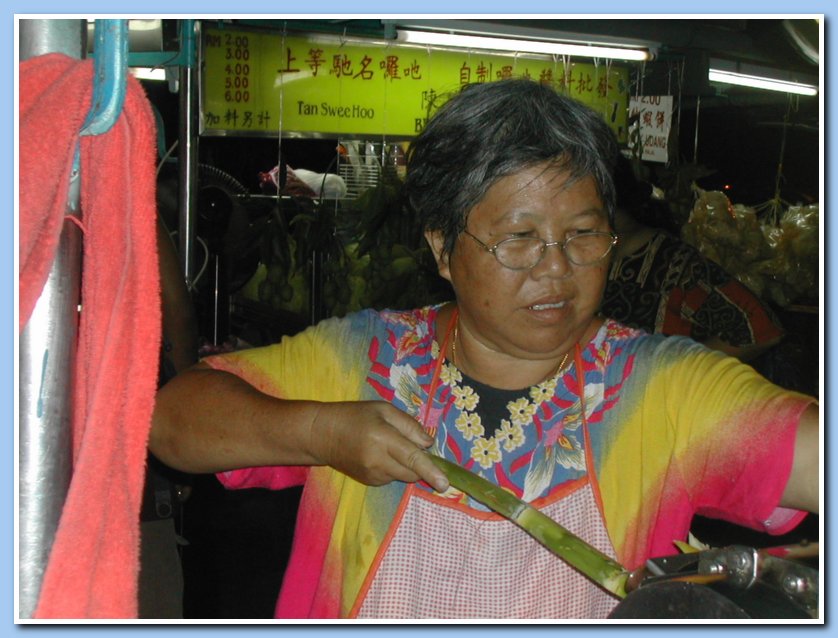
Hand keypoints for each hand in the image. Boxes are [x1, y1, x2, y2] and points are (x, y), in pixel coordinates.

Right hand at [308, 401, 449, 492]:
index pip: (412, 458)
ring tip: (387, 445)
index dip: (430, 470)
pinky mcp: (368, 482)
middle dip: (420, 463)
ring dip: (405, 464)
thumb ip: (409, 425)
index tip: (445, 483)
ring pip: (403, 476)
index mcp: (382, 438)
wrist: (321, 434)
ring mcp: (372, 475)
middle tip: (408, 442)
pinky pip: (391, 478)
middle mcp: (377, 461)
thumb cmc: (354, 416)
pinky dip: (393, 468)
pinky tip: (378, 454)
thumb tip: (428, 444)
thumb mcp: (383, 409)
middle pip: (412, 472)